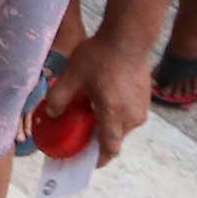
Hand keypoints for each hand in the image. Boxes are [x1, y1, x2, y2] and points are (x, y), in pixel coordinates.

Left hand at [39, 28, 150, 166]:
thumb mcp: (72, 75)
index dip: (96, 159)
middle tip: (78, 134)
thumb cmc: (100, 55)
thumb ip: (58, 98)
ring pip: (121, 127)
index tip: (83, 161)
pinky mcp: (145, 99)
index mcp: (114, 114)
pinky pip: (128, 115)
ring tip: (87, 113)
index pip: (109, 149)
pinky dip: (114, 114)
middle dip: (96, 140)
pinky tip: (101, 100)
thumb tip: (51, 115)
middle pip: (113, 138)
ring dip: (106, 125)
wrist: (129, 36)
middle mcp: (131, 116)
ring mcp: (141, 109)